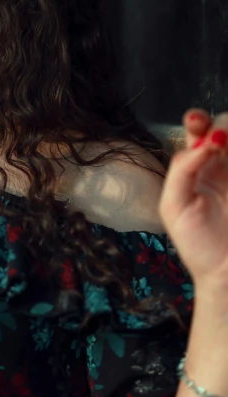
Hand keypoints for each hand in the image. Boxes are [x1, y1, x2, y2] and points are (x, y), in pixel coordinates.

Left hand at [159, 109, 227, 291]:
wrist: (225, 275)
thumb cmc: (196, 243)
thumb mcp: (174, 206)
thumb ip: (182, 172)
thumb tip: (201, 146)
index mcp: (196, 167)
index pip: (197, 134)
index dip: (198, 122)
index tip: (198, 124)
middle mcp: (221, 165)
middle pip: (223, 129)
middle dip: (219, 123)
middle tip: (218, 134)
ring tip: (225, 142)